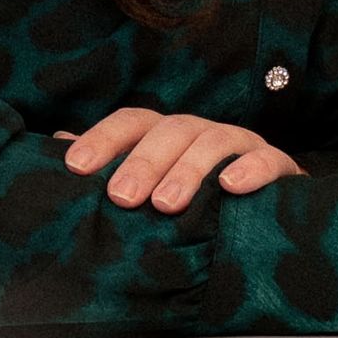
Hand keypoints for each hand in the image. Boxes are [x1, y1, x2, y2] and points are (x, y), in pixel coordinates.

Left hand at [58, 109, 301, 213]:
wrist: (269, 215)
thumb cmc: (196, 200)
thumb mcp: (150, 185)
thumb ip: (109, 167)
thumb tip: (57, 144)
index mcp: (167, 134)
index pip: (133, 122)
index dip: (103, 138)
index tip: (75, 165)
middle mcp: (201, 132)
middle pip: (171, 129)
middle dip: (144, 161)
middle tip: (121, 196)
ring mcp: (242, 144)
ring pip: (214, 141)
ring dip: (188, 170)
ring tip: (166, 204)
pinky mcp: (280, 167)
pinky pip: (267, 159)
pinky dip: (250, 169)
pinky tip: (231, 188)